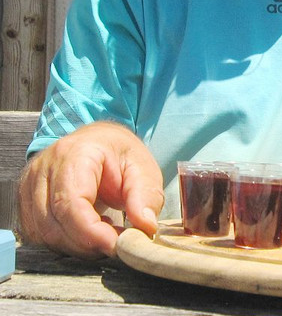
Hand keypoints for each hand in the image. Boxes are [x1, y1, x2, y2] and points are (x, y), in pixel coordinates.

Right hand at [18, 121, 164, 258]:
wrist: (98, 143)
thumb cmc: (119, 155)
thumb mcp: (143, 169)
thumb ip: (146, 197)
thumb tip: (146, 227)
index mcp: (73, 154)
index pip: (71, 203)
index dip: (92, 232)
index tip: (117, 245)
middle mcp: (43, 169)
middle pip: (54, 224)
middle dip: (88, 243)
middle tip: (117, 243)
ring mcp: (29, 186)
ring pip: (44, 234)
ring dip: (77, 245)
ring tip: (105, 231)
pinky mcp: (26, 202)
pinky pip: (39, 235)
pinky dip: (65, 242)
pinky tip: (88, 229)